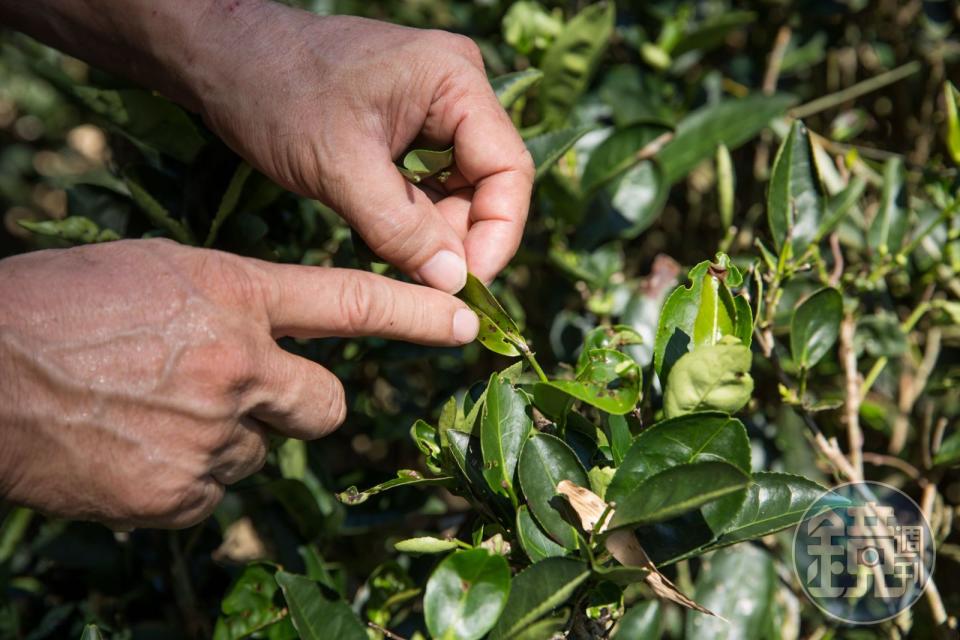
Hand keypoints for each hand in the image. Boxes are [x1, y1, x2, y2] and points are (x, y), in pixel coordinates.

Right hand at [0, 239, 478, 528]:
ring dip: (225, 438)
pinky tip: (132, 449)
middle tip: (240, 390)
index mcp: (235, 295)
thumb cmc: (61, 306)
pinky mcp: (180, 497)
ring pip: (259, 450)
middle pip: (326, 406)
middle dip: (300, 403)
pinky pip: (211, 492)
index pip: (350, 302)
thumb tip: (273, 356)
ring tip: (151, 412)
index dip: (415, 315)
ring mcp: (213, 438)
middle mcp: (240, 367)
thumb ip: (234, 310)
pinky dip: (184, 476)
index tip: (467, 325)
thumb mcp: (161, 274)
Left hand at [190, 4, 533, 291]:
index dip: (497, 234)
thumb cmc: (275, 93)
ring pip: (457, 192)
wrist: (221, 58)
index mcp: (454, 80)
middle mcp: (456, 92)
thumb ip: (400, 228)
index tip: (467, 285)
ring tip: (399, 263)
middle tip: (427, 286)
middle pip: (487, 184)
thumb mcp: (339, 167)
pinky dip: (413, 223)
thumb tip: (454, 282)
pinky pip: (428, 187)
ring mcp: (433, 111)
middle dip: (460, 239)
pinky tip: (389, 243)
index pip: (508, 169)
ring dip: (434, 236)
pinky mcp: (408, 131)